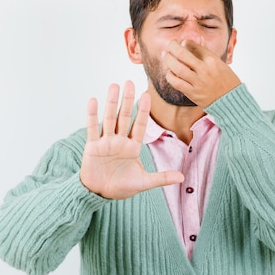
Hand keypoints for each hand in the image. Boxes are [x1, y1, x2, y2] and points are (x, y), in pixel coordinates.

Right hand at [80, 80, 183, 199]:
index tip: (147, 95)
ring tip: (114, 86)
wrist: (99, 193)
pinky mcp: (92, 146)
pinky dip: (92, 115)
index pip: (139, 125)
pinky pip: (92, 128)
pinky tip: (93, 100)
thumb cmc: (121, 187)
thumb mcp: (143, 182)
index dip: (143, 111)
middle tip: (129, 81)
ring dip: (111, 102)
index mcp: (132, 147)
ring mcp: (106, 142)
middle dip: (127, 100)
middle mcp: (119, 141)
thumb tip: (182, 178)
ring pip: (109, 118)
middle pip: (124, 116)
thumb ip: (161, 178)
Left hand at [162, 39, 240, 106]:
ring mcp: (198, 82)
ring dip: (168, 60)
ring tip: (165, 56)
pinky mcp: (193, 93)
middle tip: (170, 45)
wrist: (231, 99)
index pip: (194, 46)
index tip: (180, 42)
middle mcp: (204, 70)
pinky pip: (176, 83)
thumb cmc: (225, 80)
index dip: (184, 42)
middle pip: (182, 54)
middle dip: (173, 47)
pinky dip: (170, 76)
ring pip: (177, 68)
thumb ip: (204, 53)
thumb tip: (186, 42)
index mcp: (212, 60)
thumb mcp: (219, 63)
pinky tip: (169, 73)